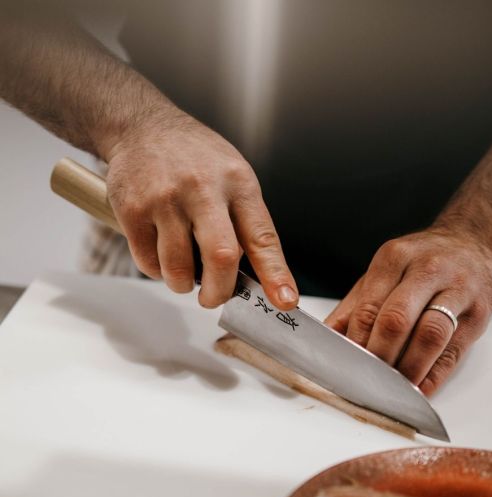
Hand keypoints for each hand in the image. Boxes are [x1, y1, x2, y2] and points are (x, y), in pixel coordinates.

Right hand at [105, 107, 297, 308]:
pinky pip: (148, 263)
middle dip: (220, 292)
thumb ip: (245, 222)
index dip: (275, 274)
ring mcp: (166, 199)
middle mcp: (204, 189)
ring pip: (179, 269)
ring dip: (184, 284)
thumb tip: (257, 278)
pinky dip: (158, 271)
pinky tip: (162, 253)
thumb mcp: (234, 177)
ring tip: (184, 273)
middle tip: (214, 298)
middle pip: (221, 257)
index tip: (284, 301)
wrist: (142, 127)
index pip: (262, 237)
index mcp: (238, 184)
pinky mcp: (133, 210)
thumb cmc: (196, 160)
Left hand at [325, 229, 491, 394]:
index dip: (357, 341)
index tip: (347, 364)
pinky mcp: (481, 312)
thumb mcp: (381, 274)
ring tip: (393, 388)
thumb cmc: (418, 264)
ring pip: (430, 335)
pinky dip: (434, 375)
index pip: (370, 306)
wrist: (471, 245)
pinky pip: (454, 351)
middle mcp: (429, 269)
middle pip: (398, 319)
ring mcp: (460, 289)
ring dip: (408, 368)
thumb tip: (326, 340)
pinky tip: (420, 388)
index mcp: (396, 257)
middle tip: (367, 379)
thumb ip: (354, 307)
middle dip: (379, 356)